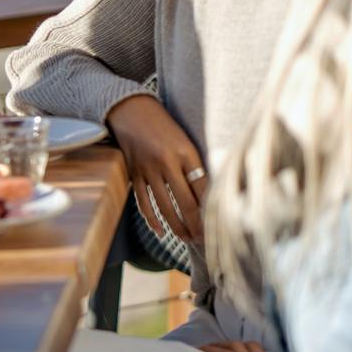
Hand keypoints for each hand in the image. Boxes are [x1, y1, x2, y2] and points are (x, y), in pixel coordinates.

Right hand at [106, 94, 208, 243]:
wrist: (131, 111)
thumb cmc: (164, 126)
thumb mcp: (186, 141)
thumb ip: (197, 165)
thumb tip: (210, 194)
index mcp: (185, 153)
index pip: (203, 188)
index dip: (212, 209)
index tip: (220, 225)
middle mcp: (166, 163)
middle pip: (185, 202)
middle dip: (196, 225)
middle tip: (205, 240)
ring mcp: (148, 170)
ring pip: (164, 206)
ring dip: (177, 226)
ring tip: (187, 239)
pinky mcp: (134, 174)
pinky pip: (143, 201)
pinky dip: (151, 218)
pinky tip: (160, 230)